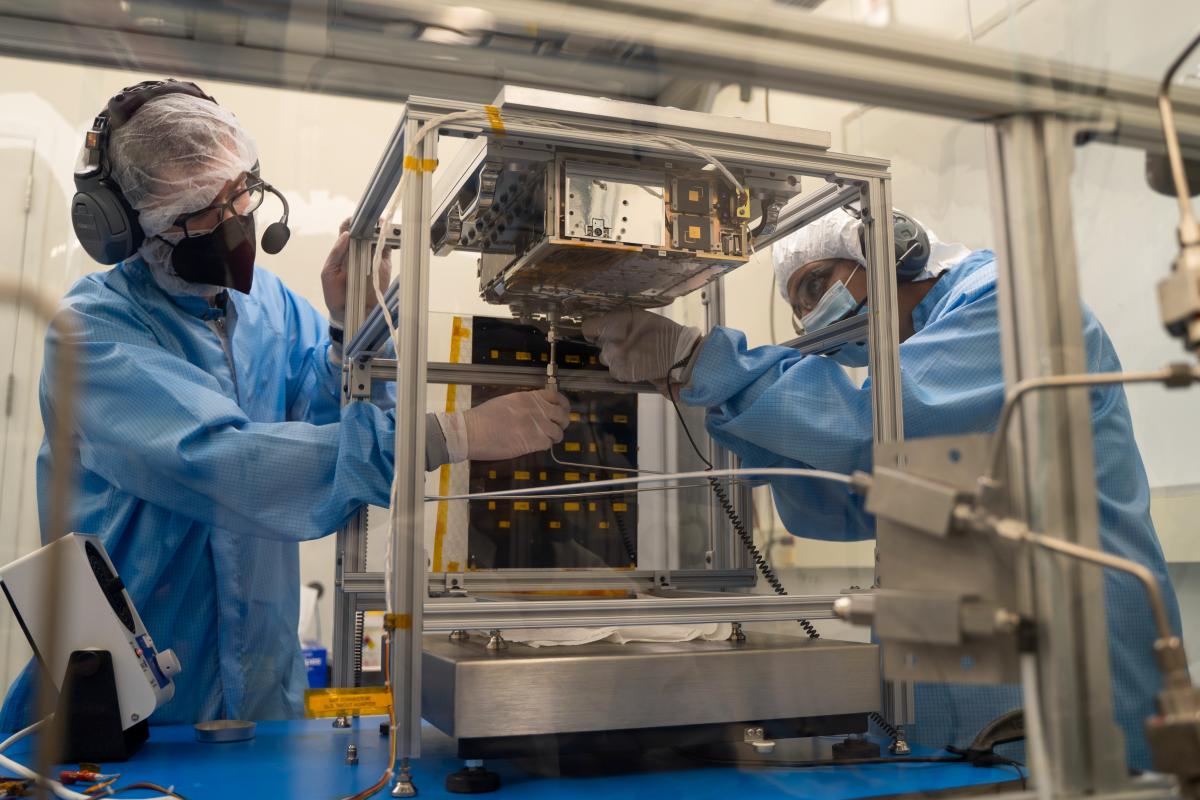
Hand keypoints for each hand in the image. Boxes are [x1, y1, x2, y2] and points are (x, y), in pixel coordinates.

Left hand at [321, 217, 393, 323]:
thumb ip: (336, 254)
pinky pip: (388, 249)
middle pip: (365, 230)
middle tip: (373, 219)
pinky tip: (391, 235)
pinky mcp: (383, 264)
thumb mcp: (328, 273)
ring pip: (378, 237)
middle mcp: (358, 250)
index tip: (357, 217)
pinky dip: (391, 240)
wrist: (350, 313)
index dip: (352, 221)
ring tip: (383, 226)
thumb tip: (347, 235)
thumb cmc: (335, 293)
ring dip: (382, 229)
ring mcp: (372, 256)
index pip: (347, 229)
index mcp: (343, 250)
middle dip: (370, 222)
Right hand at [462, 389, 570, 460]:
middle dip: (562, 423)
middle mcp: (535, 409)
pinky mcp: (531, 442)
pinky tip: (536, 445)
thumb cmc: (483, 418)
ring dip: (554, 437)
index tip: (562, 410)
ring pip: (557, 432)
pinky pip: (548, 444)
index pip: (556, 397)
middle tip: (556, 428)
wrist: (471, 432)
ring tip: (546, 439)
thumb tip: (536, 411)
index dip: (563, 405)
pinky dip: (544, 445)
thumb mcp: (506, 402)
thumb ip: (524, 404)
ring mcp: (535, 426)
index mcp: (528, 397)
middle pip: (562, 415)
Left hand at [582, 309, 701, 383]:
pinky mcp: (623, 374)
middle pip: (601, 345)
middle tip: (629, 343)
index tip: (600, 333)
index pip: (588, 328)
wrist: (680, 355)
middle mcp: (612, 343)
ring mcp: (616, 360)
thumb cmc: (664, 333)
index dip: (594, 331)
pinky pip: (616, 371)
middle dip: (611, 344)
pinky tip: (638, 364)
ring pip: (607, 359)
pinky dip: (624, 369)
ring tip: (635, 355)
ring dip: (617, 358)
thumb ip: (620, 321)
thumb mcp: (642, 318)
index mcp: (616, 324)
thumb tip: (605, 328)